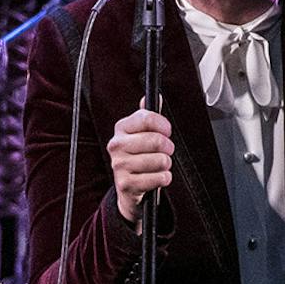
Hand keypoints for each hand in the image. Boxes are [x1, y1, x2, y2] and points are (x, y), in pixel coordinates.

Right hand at [109, 107, 173, 224]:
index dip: (163, 125)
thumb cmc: (139, 157)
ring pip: (159, 160)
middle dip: (168, 147)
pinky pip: (157, 178)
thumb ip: (149, 117)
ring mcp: (118, 165)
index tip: (168, 131)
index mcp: (121, 128)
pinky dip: (164, 178)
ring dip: (166, 164)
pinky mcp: (125, 184)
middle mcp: (116, 145)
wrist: (128, 187)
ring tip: (160, 165)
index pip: (146, 118)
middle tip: (167, 151)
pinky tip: (158, 177)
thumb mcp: (142, 134)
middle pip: (155, 140)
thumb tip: (156, 96)